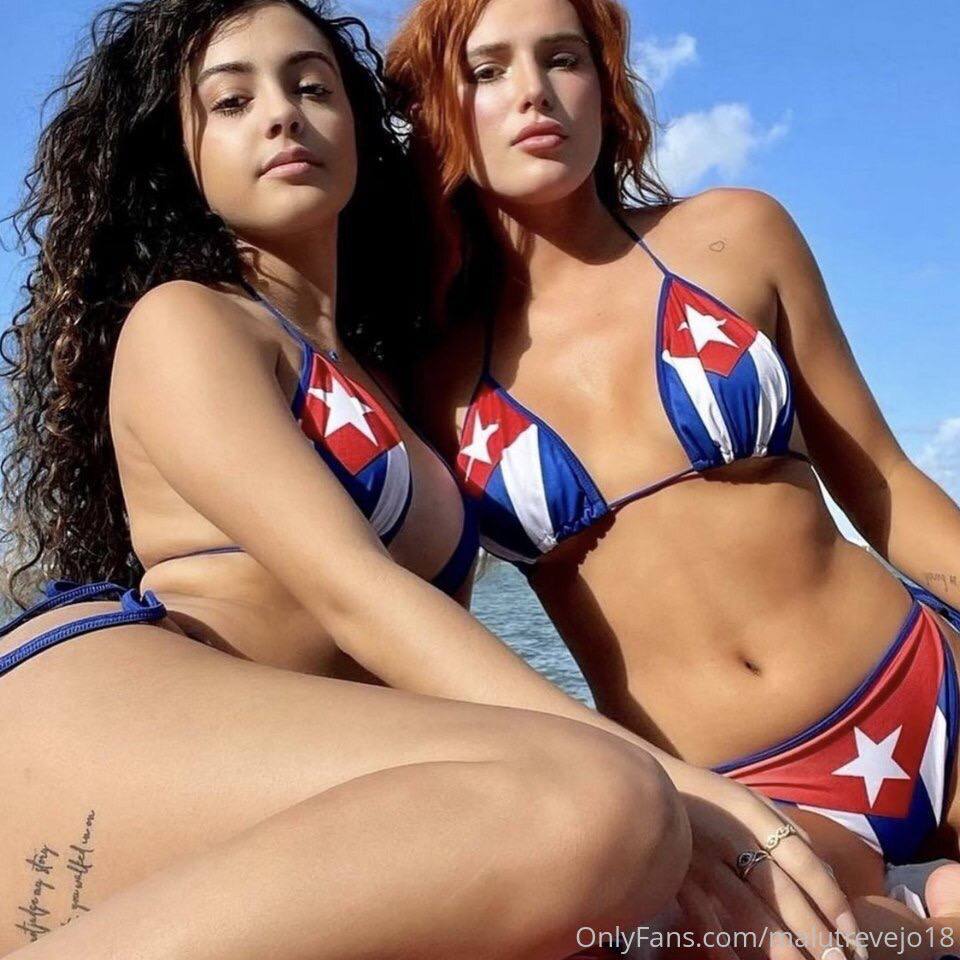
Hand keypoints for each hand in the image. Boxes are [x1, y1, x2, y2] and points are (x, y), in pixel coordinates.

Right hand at [668, 767, 866, 958]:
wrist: (640, 781)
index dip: (832, 901)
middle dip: (814, 933)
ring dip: (778, 946)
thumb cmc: (705, 794)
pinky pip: (701, 915)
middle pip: (780, 891)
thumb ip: (786, 828)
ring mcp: (702, 856)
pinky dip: (720, 943)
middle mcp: (731, 835)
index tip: (854, 937)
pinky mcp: (674, 873)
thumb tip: (826, 869)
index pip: (804, 862)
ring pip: (746, 908)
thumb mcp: (748, 798)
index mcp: (754, 813)